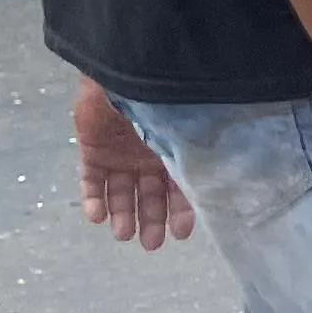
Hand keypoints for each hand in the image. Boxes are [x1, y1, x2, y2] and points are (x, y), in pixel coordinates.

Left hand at [72, 81, 190, 251]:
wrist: (119, 69)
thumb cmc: (158, 94)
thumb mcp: (180, 125)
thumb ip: (192, 148)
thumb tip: (221, 177)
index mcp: (172, 149)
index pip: (178, 187)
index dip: (180, 211)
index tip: (181, 234)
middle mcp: (146, 155)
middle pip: (149, 195)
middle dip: (151, 220)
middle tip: (150, 244)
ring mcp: (118, 154)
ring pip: (121, 192)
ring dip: (122, 214)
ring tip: (123, 234)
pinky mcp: (91, 149)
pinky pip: (91, 179)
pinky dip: (93, 198)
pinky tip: (96, 216)